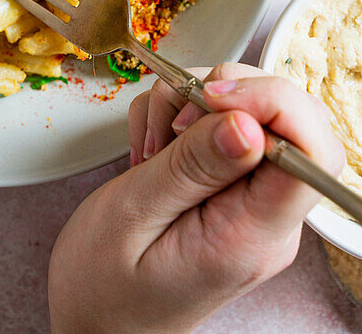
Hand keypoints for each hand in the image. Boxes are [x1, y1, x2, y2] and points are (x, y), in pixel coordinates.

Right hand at [48, 63, 344, 333]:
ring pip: (248, 110)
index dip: (272, 104)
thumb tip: (248, 124)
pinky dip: (177, 114)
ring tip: (150, 147)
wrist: (93, 316)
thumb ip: (192, 167)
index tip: (211, 96)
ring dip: (190, 103)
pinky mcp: (228, 186)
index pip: (310, 154)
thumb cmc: (102, 281)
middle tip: (170, 121)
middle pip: (286, 120)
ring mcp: (248, 201)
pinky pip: (220, 123)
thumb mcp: (134, 216)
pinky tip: (151, 150)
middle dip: (223, 93)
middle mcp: (264, 217)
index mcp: (251, 235)